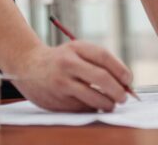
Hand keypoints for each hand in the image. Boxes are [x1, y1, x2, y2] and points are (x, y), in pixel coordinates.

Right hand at [10, 42, 133, 111]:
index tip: (128, 80)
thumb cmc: (61, 59)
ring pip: (93, 97)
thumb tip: (125, 82)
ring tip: (111, 104)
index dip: (120, 70)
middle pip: (101, 78)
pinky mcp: (57, 100)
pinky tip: (93, 105)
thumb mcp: (77, 50)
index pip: (104, 57)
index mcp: (76, 48)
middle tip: (124, 97)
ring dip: (107, 104)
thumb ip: (99, 62)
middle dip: (117, 90)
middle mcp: (68, 64)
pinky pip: (82, 108)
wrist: (28, 66)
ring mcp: (62, 83)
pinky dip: (92, 108)